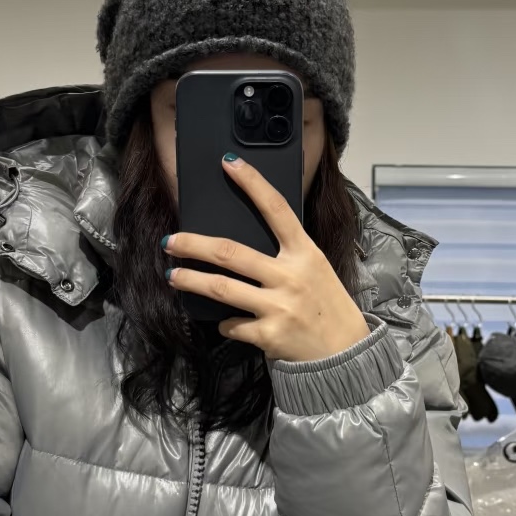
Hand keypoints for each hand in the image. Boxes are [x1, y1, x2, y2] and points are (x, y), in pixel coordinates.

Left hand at [164, 155, 369, 361]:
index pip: (277, 209)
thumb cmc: (327, 306)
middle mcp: (290, 276)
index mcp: (305, 253)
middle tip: (170, 242)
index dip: (252, 183)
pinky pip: (232, 324)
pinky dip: (225, 323)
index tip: (229, 163)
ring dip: (190, 280)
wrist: (345, 352)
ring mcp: (279, 306)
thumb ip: (287, 254)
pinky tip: (227, 322)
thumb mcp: (316, 269)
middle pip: (230, 252)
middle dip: (193, 245)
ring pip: (220, 288)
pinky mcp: (268, 334)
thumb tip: (243, 242)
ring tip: (173, 276)